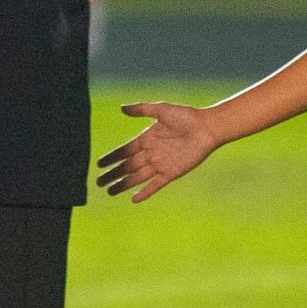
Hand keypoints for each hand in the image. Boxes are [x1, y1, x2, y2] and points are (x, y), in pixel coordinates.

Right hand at [96, 102, 221, 201]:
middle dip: (112, 174)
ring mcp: (161, 164)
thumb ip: (142, 109)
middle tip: (98, 182)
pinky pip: (155, 185)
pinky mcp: (172, 172)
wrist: (207, 128)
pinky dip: (144, 192)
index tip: (99, 164)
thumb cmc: (186, 116)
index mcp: (147, 138)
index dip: (111, 158)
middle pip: (127, 166)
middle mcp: (151, 153)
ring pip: (137, 177)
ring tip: (109, 192)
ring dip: (123, 184)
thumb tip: (121, 108)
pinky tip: (133, 198)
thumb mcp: (162, 110)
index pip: (124, 151)